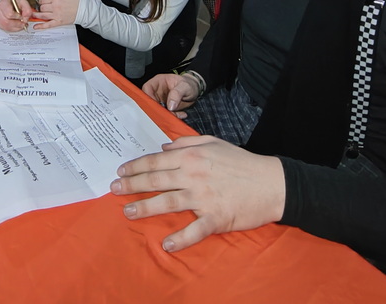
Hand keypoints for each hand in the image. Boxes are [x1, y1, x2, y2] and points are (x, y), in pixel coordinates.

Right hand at [0, 0, 34, 30]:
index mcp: (3, 3)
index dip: (17, 17)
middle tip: (23, 23)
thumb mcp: (22, 2)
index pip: (9, 14)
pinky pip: (5, 29)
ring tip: (21, 24)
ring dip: (16, 27)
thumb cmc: (14, 3)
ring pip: (6, 27)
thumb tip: (26, 17)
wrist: (8, 3)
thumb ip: (27, 8)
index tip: (21, 16)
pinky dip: (13, 29)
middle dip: (18, 24)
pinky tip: (17, 26)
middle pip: (7, 22)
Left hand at [32, 0, 79, 28]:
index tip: (40, 2)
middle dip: (40, 7)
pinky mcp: (59, 22)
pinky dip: (41, 26)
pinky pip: (48, 24)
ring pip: (42, 15)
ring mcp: (56, 15)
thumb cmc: (77, 0)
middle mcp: (55, 6)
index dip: (41, 1)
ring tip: (34, 15)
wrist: (84, 8)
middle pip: (42, 7)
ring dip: (37, 15)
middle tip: (40, 8)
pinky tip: (36, 26)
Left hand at [110, 136, 285, 252]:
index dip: (135, 166)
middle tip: (114, 189)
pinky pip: (194, 230)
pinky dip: (180, 239)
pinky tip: (166, 244)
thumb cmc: (242, 162)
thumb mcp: (213, 142)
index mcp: (191, 156)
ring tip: (127, 212)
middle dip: (131, 185)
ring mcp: (203, 197)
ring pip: (167, 202)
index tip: (120, 171)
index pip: (156, 161)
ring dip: (144, 208)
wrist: (272, 183)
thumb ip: (187, 142)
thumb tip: (164, 146)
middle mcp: (193, 175)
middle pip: (155, 181)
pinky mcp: (216, 217)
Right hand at [143, 73, 200, 119]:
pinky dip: (171, 117)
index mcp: (158, 81)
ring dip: (165, 115)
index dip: (148, 97)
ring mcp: (160, 100)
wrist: (195, 90)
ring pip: (156, 110)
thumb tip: (170, 105)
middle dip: (158, 109)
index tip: (156, 105)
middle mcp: (157, 91)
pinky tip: (179, 115)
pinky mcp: (165, 108)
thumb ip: (177, 94)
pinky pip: (164, 115)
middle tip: (167, 113)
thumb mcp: (185, 86)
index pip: (147, 88)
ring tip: (176, 115)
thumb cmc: (189, 84)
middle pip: (150, 101)